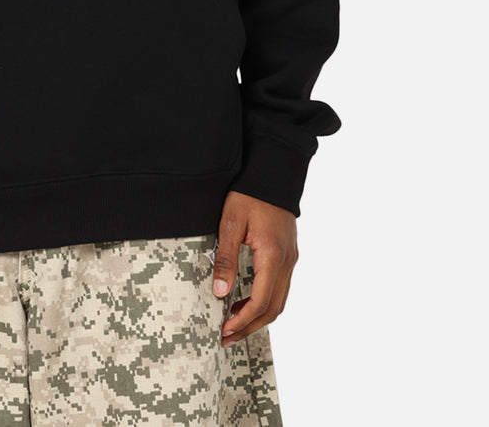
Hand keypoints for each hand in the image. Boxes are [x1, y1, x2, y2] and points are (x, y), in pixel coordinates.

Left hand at [212, 190, 297, 346]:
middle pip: (273, 308)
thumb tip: (219, 291)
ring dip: (259, 316)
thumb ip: (225, 258)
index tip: (224, 330)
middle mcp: (287, 262)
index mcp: (273, 256)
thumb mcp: (231, 223)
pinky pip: (281, 287)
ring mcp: (291, 258)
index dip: (242, 320)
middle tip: (227, 337)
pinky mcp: (288, 254)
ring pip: (280, 300)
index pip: (261, 301)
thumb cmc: (249, 194)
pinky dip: (266, 301)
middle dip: (250, 326)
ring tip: (234, 323)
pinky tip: (247, 301)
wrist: (272, 173)